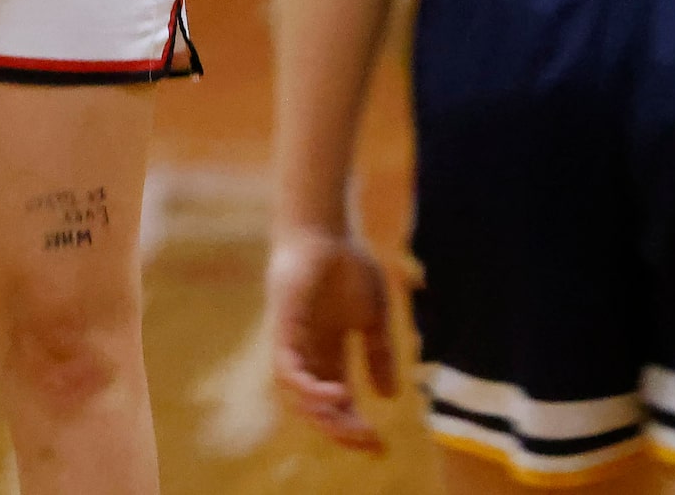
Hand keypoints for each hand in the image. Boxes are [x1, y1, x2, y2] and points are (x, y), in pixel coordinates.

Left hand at [267, 227, 401, 453]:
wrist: (326, 230)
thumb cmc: (348, 265)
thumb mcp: (373, 317)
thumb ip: (380, 353)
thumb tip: (390, 397)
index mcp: (329, 353)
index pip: (338, 402)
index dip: (356, 425)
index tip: (382, 444)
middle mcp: (308, 354)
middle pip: (318, 407)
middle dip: (341, 430)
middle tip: (369, 443)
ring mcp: (293, 342)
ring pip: (299, 396)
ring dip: (324, 415)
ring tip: (350, 423)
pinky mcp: (284, 327)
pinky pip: (288, 368)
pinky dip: (308, 386)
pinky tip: (335, 392)